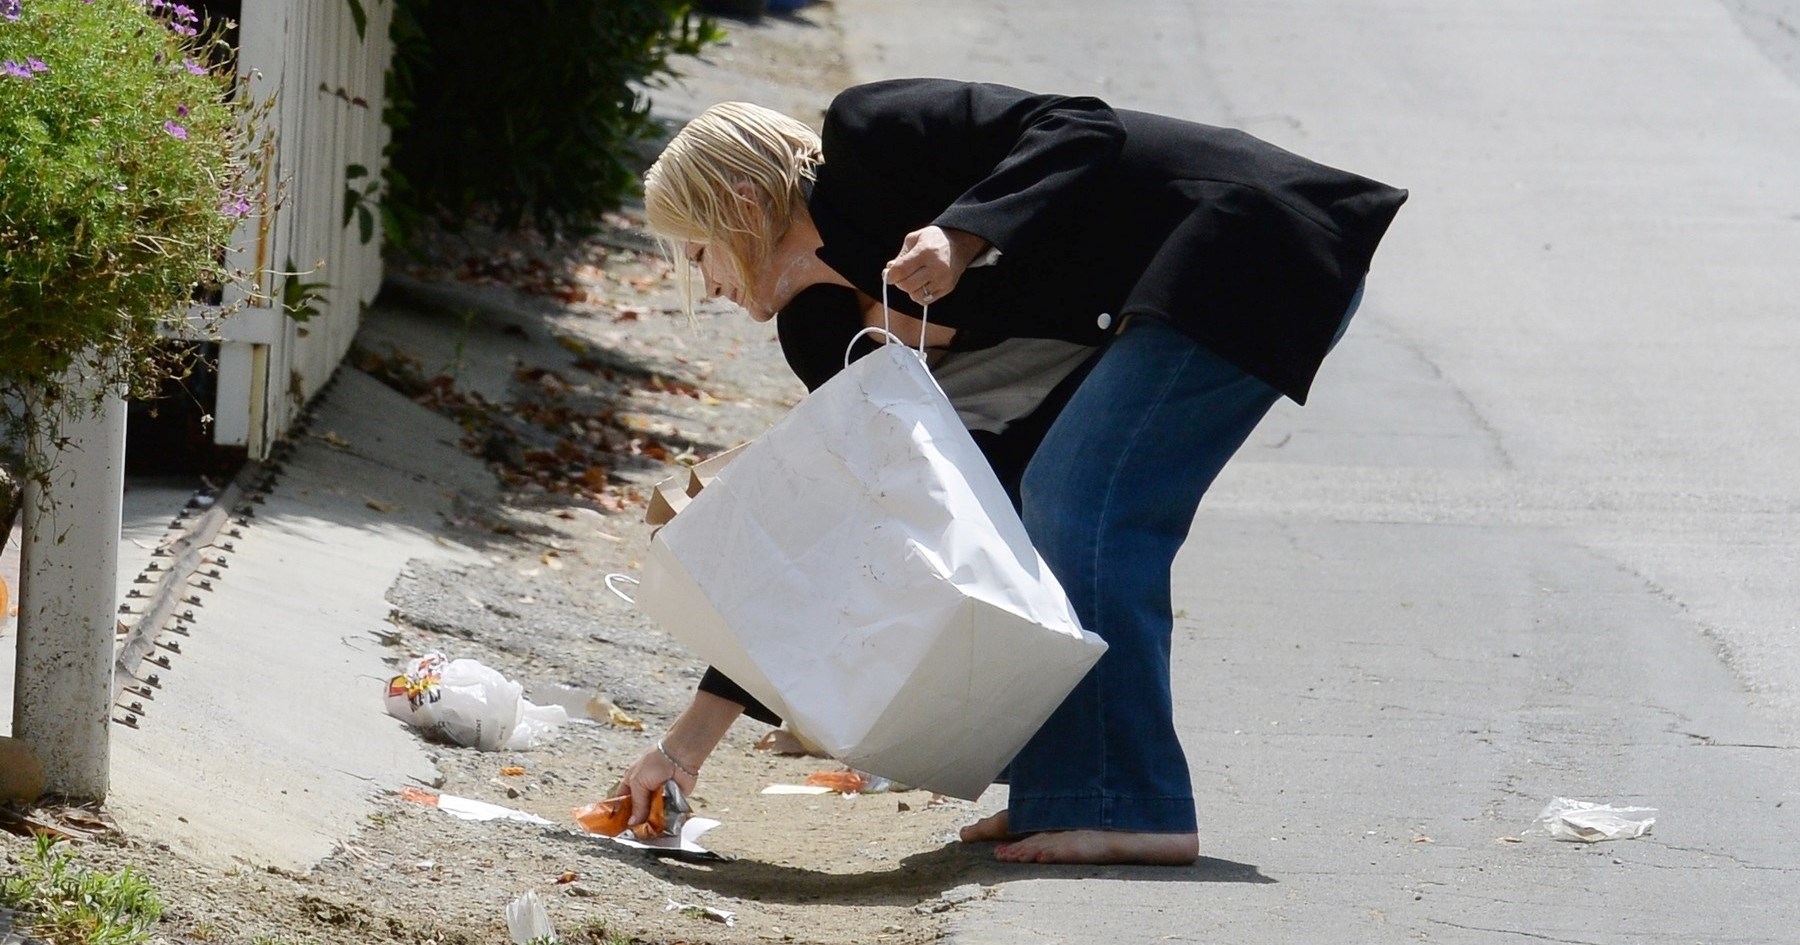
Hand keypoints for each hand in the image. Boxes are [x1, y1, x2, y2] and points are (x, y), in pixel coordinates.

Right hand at [613, 690, 742, 827]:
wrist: (679, 757)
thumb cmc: (655, 763)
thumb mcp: (638, 782)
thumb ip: (636, 804)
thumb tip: (632, 823)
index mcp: (632, 783)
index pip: (622, 801)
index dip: (620, 814)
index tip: (618, 828)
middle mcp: (645, 790)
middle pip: (638, 810)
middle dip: (637, 821)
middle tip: (635, 835)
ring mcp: (658, 796)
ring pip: (652, 814)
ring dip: (651, 823)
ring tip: (647, 835)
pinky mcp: (673, 800)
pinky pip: (666, 814)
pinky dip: (664, 820)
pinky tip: (661, 830)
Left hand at [884, 226, 988, 306]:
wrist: (959, 244)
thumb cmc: (933, 240)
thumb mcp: (914, 239)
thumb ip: (900, 255)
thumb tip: (889, 270)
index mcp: (925, 251)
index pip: (901, 270)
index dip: (889, 275)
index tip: (887, 275)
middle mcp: (936, 267)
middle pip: (907, 285)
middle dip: (899, 282)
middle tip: (900, 276)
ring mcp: (943, 279)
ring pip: (915, 295)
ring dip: (910, 289)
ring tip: (912, 279)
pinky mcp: (947, 288)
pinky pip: (926, 301)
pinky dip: (919, 295)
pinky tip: (921, 285)